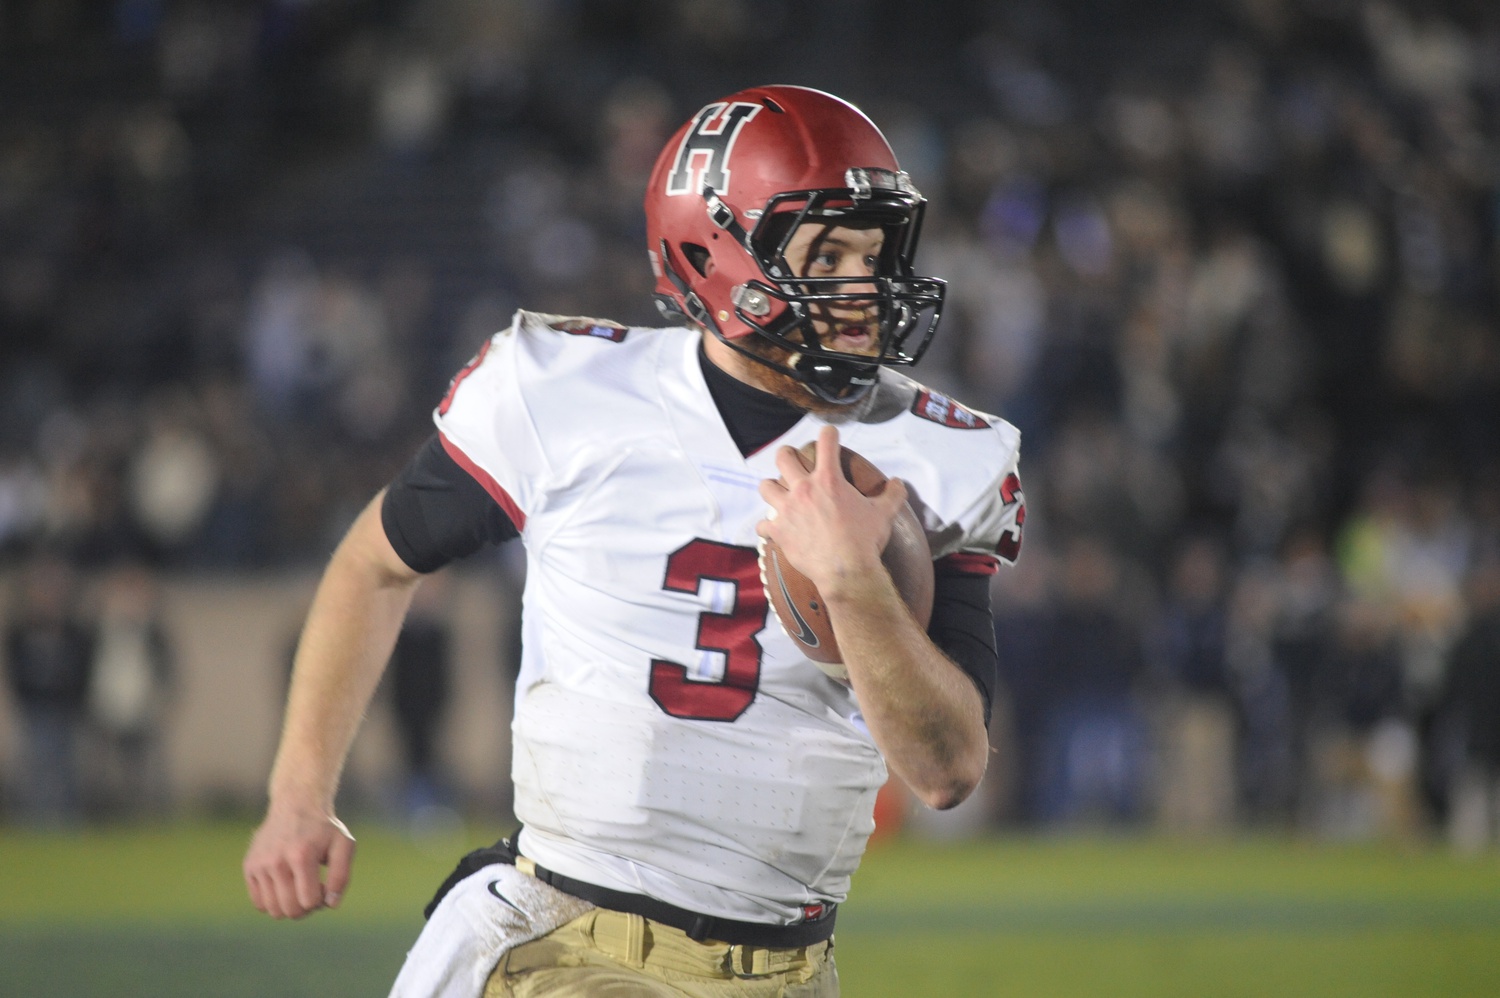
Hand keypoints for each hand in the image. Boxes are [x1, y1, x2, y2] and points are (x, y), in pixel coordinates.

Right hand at [244, 804, 355, 918]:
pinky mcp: (249, 866)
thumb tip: (331, 905)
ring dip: (289, 907)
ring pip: (273, 910)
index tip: (324, 886)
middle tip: (312, 890)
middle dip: (306, 908)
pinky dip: (273, 902)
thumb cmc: (323, 828)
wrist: (296, 804)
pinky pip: (259, 903)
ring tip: (299, 888)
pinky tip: (285, 886)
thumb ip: (341, 876)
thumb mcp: (343, 844)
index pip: (309, 901)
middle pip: (290, 910)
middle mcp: (276, 861)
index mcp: (301, 855)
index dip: (321, 900)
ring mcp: (259, 864)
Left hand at [757, 425, 908, 600]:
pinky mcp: (778, 531)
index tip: (829, 434)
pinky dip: (767, 526)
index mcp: (829, 480)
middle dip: (787, 455)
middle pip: (783, 457)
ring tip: (779, 494)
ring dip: (772, 489)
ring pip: (766, 487)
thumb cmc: (865, 540)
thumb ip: (892, 495)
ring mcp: (787, 509)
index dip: (828, 433)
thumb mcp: (884, 514)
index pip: (826, 442)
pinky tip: (773, 529)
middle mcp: (804, 489)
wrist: (846, 571)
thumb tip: (899, 482)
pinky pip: (762, 524)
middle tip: (791, 460)